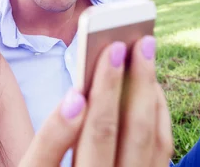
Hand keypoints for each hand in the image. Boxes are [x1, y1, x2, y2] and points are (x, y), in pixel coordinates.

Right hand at [19, 36, 172, 165]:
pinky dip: (159, 111)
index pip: (46, 157)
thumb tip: (77, 95)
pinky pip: (163, 149)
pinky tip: (151, 85)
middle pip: (102, 138)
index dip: (58, 126)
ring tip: (143, 50)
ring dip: (145, 90)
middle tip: (119, 44)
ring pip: (144, 140)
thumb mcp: (36, 165)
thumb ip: (47, 137)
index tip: (73, 95)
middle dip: (112, 87)